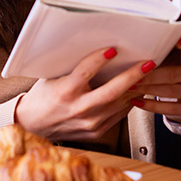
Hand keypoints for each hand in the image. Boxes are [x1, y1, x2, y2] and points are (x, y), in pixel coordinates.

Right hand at [14, 47, 139, 141]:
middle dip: (133, 75)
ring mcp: (89, 123)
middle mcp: (79, 109)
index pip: (86, 72)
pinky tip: (133, 92)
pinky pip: (117, 115)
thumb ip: (74, 68)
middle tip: (147, 64)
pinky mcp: (96, 132)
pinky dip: (127, 102)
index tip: (113, 49)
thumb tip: (96, 50)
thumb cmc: (43, 98)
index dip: (100, 59)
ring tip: (146, 76)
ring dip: (135, 89)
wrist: (34, 125)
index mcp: (65, 91)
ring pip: (119, 104)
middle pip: (112, 91)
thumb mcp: (53, 78)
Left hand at [127, 35, 180, 122]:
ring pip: (172, 91)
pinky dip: (152, 106)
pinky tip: (138, 102)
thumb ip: (161, 49)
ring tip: (131, 88)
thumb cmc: (171, 68)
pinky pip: (172, 108)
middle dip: (151, 75)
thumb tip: (136, 41)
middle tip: (134, 75)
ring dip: (148, 90)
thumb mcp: (169, 56)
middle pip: (175, 73)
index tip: (177, 40)